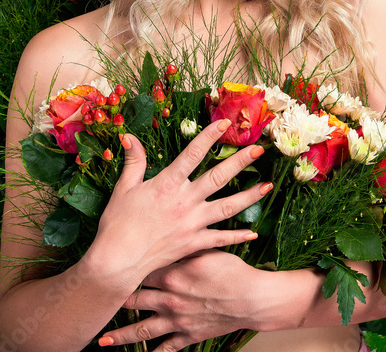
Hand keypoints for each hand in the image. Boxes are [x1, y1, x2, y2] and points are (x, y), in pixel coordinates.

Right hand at [87, 120, 270, 281]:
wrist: (118, 261)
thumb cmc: (117, 224)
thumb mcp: (123, 188)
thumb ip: (133, 161)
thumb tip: (129, 136)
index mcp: (167, 184)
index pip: (193, 154)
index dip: (210, 136)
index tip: (225, 123)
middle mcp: (185, 202)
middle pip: (218, 177)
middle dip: (240, 162)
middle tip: (259, 150)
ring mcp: (192, 224)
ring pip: (227, 207)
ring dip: (249, 196)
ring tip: (268, 186)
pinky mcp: (194, 243)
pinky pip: (220, 239)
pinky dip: (237, 237)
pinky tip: (253, 233)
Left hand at [102, 250, 270, 351]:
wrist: (252, 299)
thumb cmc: (233, 271)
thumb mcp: (208, 249)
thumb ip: (185, 242)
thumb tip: (168, 227)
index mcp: (171, 274)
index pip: (138, 270)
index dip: (119, 270)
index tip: (102, 269)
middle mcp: (169, 299)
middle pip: (133, 302)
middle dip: (112, 304)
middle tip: (91, 305)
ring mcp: (177, 320)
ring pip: (142, 330)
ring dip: (121, 336)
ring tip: (102, 341)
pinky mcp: (188, 335)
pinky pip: (167, 347)